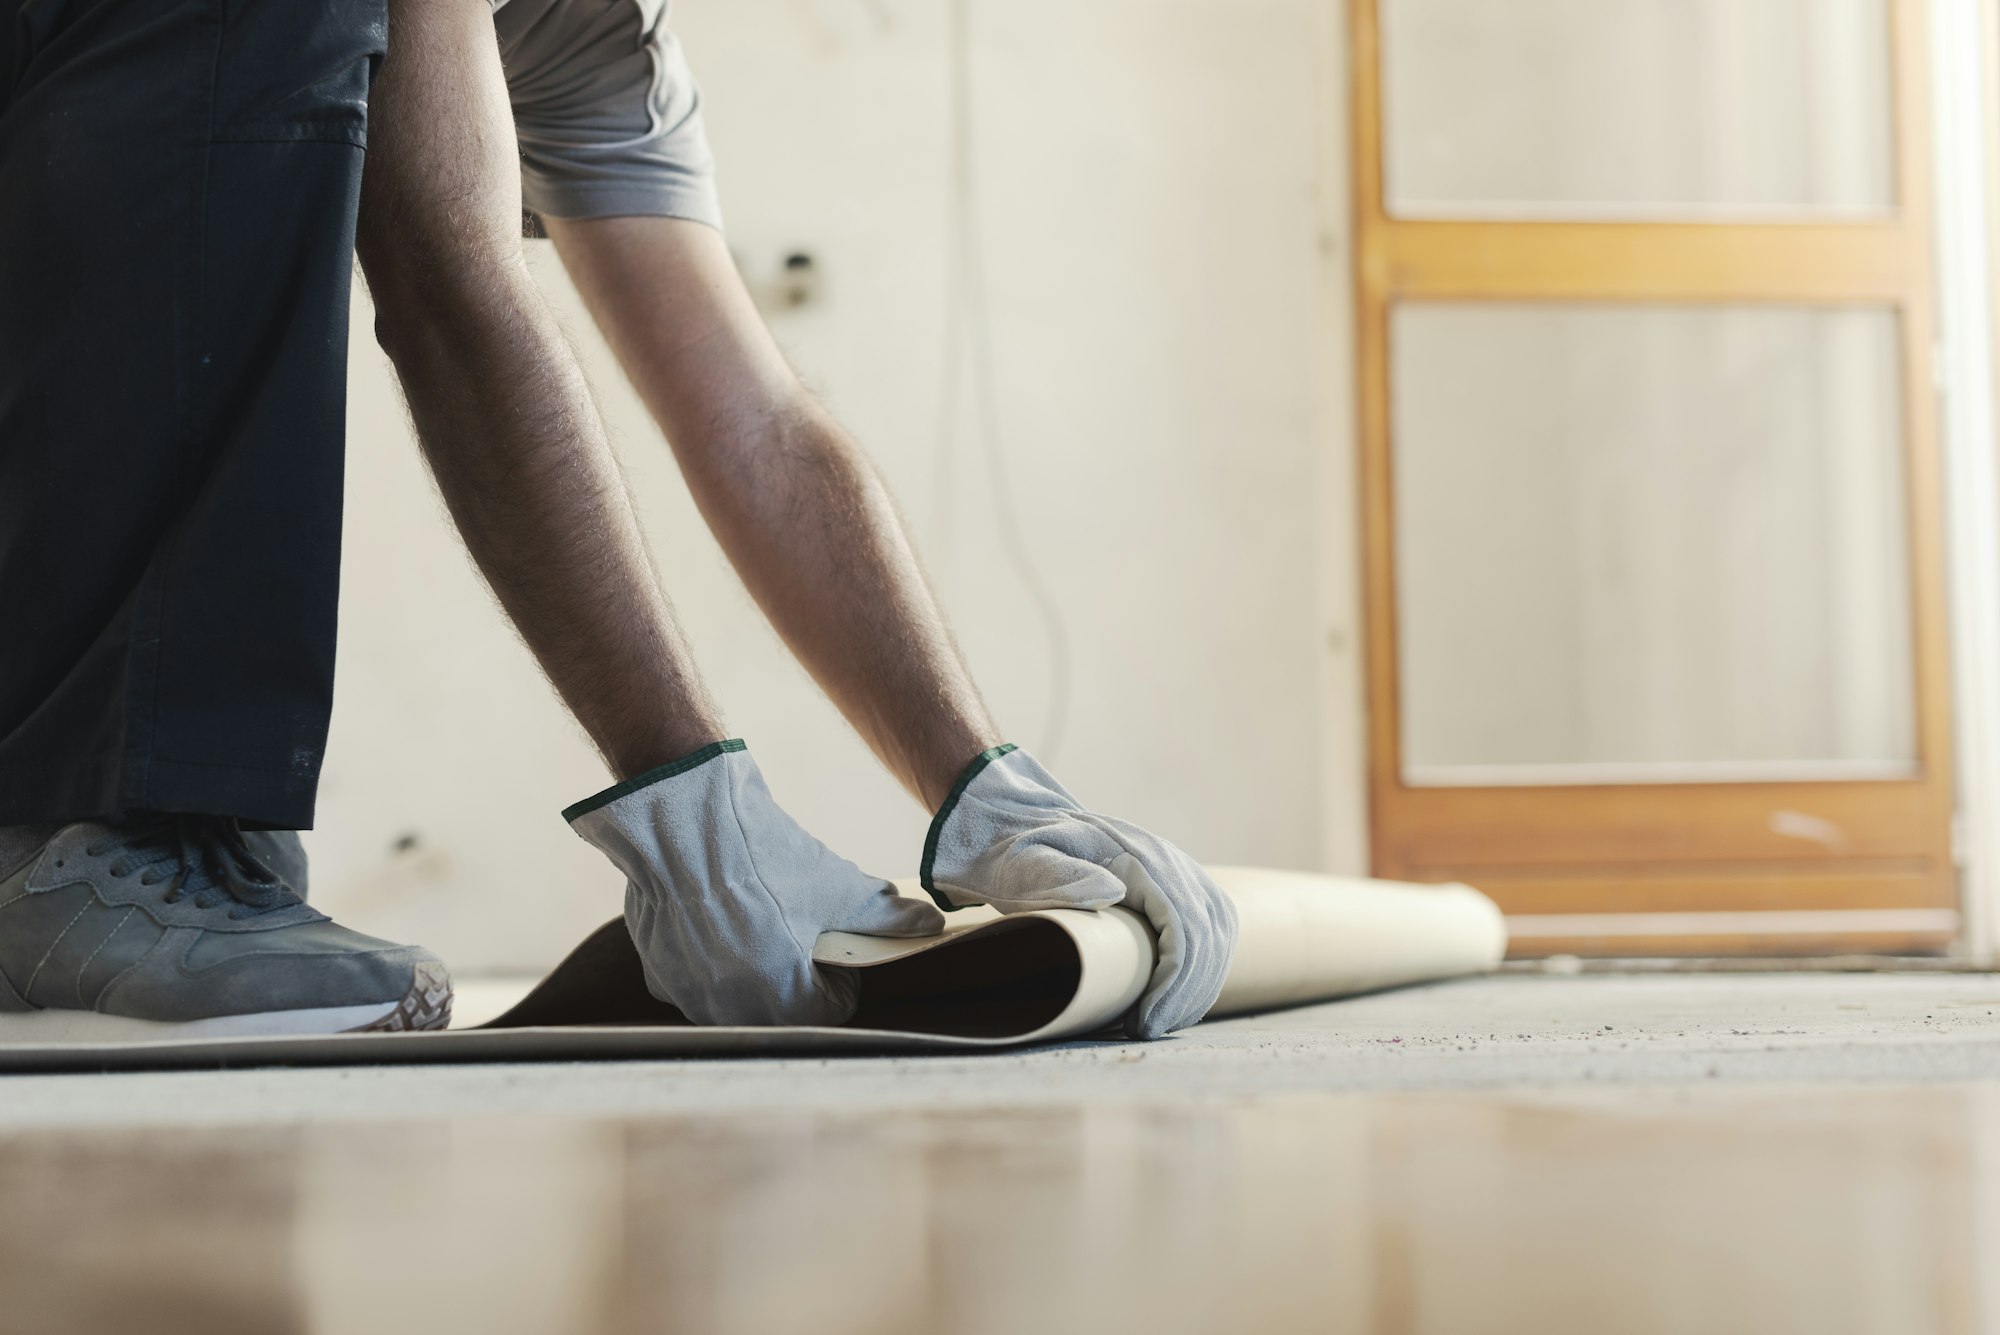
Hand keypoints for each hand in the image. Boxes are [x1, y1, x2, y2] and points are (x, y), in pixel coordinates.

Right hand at [566, 741, 943, 1025]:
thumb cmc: (766, 859)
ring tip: (756, 923)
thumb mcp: (837, 886)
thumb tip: (929, 924)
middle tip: (796, 932)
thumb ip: (887, 916)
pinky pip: (697, 984)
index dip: (839, 975)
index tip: (831, 944)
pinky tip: (715, 922)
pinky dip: (710, 963)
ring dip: (753, 975)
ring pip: (738, 1001)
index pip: (831, 1010)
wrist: (686, 826)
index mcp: (785, 999)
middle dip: (796, 979)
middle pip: (783, 1011)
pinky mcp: (660, 976)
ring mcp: (692, 998)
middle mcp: (734, 1011)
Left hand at [921, 746, 1237, 1038]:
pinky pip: (1209, 932)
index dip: (1174, 981)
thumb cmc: (1020, 855)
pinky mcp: (1177, 889)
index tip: (1146, 1021)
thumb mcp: (1026, 863)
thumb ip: (1060, 875)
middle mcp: (1170, 863)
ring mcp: (1178, 873)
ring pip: (1217, 936)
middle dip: (1186, 994)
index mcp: (1140, 858)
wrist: (1022, 828)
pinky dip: (1198, 972)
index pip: (1184, 925)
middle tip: (1148, 1031)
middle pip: (1208, 936)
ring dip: (1196, 987)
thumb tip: (1111, 892)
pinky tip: (1172, 1002)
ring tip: (1159, 1023)